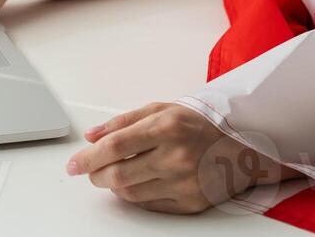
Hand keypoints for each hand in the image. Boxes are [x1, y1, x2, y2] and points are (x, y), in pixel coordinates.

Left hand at [66, 101, 295, 213]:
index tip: (73, 165)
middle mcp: (176, 157)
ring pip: (130, 193)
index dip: (87, 158)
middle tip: (89, 171)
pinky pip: (148, 205)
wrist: (241, 147)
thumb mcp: (161, 109)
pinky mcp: (189, 203)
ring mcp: (183, 183)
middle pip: (118, 174)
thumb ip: (123, 122)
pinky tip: (133, 184)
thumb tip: (91, 136)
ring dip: (112, 186)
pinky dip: (133, 196)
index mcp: (167, 127)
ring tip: (111, 175)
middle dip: (95, 175)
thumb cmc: (198, 124)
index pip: (115, 146)